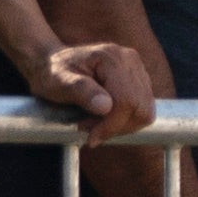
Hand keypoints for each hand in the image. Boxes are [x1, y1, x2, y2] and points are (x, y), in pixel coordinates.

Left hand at [35, 39, 155, 137]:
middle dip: (115, 126)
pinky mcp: (140, 81)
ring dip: (121, 126)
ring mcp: (138, 70)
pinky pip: (143, 110)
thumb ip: (81, 91)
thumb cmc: (52, 73)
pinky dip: (125, 122)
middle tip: (89, 128)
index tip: (91, 138)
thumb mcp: (58, 82)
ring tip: (95, 122)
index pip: (126, 100)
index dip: (111, 125)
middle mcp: (130, 61)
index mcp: (112, 58)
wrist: (53, 64)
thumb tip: (105, 107)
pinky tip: (104, 118)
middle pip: (140, 108)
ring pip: (145, 112)